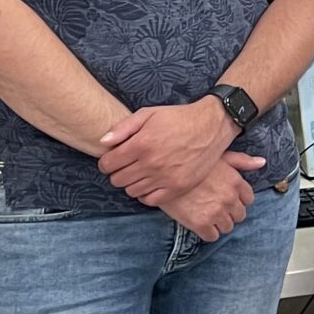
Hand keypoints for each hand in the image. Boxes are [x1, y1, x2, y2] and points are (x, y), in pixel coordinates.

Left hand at [98, 100, 238, 199]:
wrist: (211, 126)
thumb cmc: (178, 118)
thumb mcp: (148, 114)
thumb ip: (123, 128)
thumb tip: (103, 142)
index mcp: (142, 144)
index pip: (108, 164)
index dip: (105, 163)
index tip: (110, 160)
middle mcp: (152, 163)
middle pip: (118, 180)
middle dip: (116, 173)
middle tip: (124, 166)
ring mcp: (165, 177)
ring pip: (132, 191)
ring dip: (130, 184)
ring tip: (137, 174)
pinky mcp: (178, 187)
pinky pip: (151, 200)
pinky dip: (145, 194)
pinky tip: (148, 183)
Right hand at [153, 156, 255, 240]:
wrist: (161, 172)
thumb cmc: (189, 160)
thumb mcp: (217, 155)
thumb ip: (241, 160)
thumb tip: (262, 162)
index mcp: (235, 181)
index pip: (248, 199)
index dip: (237, 199)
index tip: (226, 198)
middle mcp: (229, 198)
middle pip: (239, 215)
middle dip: (229, 212)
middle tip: (215, 207)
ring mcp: (216, 211)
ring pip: (227, 227)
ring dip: (219, 223)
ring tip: (206, 214)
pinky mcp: (201, 223)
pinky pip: (212, 236)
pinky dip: (207, 232)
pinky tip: (199, 222)